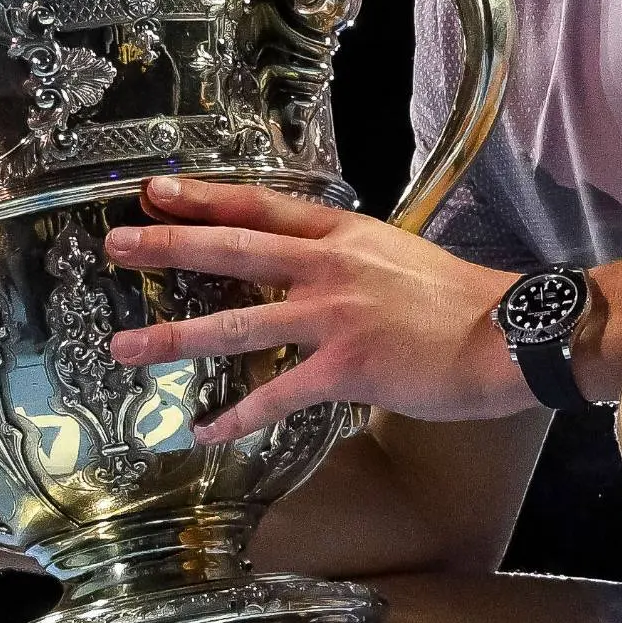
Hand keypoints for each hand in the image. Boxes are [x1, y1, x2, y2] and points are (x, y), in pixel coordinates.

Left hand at [101, 176, 531, 441]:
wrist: (506, 335)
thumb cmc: (459, 302)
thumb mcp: (398, 256)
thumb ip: (350, 260)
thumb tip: (314, 270)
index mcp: (343, 235)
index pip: (260, 207)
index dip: (204, 198)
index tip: (155, 191)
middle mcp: (330, 266)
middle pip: (232, 250)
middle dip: (168, 246)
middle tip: (115, 245)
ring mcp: (334, 316)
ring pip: (236, 323)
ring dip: (175, 336)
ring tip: (126, 346)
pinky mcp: (345, 367)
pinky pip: (276, 393)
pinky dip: (237, 416)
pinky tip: (204, 431)